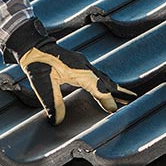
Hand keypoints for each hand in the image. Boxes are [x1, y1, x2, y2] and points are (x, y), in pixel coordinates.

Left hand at [5, 18, 136, 125]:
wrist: (32, 45)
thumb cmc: (37, 63)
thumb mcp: (42, 84)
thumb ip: (52, 102)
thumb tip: (57, 121)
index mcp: (78, 70)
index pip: (98, 87)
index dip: (107, 99)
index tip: (115, 110)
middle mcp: (84, 66)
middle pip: (106, 82)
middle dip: (118, 92)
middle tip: (132, 101)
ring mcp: (82, 63)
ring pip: (103, 77)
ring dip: (113, 87)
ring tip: (125, 96)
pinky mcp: (78, 63)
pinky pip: (96, 74)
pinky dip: (104, 82)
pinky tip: (106, 87)